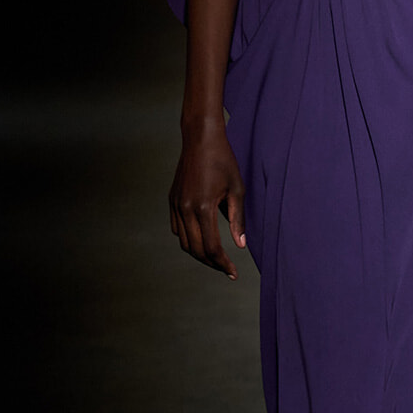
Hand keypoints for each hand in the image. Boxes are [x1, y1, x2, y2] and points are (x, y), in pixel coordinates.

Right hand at [169, 120, 246, 277]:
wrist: (200, 139)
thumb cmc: (223, 161)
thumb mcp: (237, 190)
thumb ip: (238, 220)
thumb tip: (240, 245)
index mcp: (203, 208)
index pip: (212, 247)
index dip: (223, 264)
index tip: (233, 273)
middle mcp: (185, 209)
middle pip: (196, 249)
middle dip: (212, 263)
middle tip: (226, 269)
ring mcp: (176, 204)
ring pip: (184, 242)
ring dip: (199, 253)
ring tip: (215, 257)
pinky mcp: (172, 200)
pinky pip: (177, 228)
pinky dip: (188, 239)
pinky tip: (201, 239)